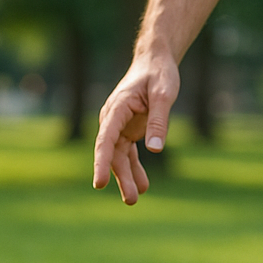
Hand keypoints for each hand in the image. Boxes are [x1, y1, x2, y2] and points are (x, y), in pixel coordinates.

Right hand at [92, 47, 180, 203]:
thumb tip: (155, 149)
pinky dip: (135, 169)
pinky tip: (143, 185)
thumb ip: (159, 121)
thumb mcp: (164, 95)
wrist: (155, 62)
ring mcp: (120, 126)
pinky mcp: (128, 130)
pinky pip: (129, 153)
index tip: (99, 184)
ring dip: (127, 177)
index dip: (101, 163)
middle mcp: (113, 120)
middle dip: (120, 177)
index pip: (105, 141)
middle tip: (132, 200)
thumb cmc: (159, 74)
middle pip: (112, 154)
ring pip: (119, 157)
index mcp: (116, 109)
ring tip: (135, 198)